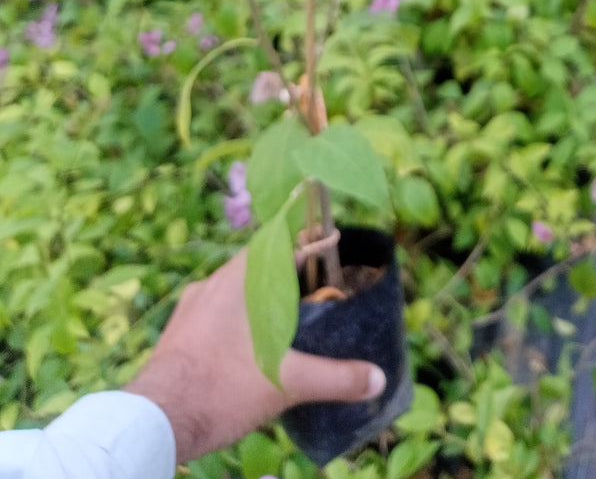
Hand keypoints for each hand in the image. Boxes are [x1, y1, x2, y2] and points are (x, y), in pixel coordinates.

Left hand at [125, 250, 385, 461]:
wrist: (151, 423)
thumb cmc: (219, 389)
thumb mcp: (285, 383)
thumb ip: (335, 378)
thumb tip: (378, 378)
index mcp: (238, 280)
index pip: (279, 240)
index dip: (308, 239)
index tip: (332, 244)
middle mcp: (212, 284)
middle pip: (258, 264)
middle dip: (289, 273)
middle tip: (319, 288)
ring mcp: (190, 308)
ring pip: (234, 289)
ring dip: (261, 297)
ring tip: (289, 317)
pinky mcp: (178, 334)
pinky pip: (216, 311)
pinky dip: (239, 318)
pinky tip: (250, 344)